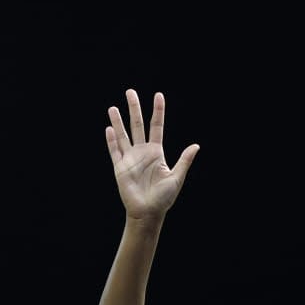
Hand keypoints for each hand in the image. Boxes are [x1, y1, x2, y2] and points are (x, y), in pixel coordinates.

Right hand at [106, 89, 199, 220]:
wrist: (148, 212)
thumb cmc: (164, 198)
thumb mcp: (177, 177)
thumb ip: (184, 160)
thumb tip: (196, 145)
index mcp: (157, 152)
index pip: (156, 126)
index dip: (157, 111)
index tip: (158, 95)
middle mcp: (142, 152)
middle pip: (137, 125)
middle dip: (134, 108)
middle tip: (130, 92)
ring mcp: (130, 159)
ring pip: (123, 135)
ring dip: (118, 122)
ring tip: (113, 107)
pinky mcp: (120, 168)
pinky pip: (115, 151)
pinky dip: (111, 140)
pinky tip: (109, 129)